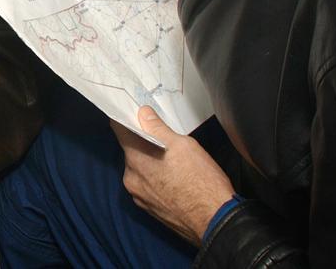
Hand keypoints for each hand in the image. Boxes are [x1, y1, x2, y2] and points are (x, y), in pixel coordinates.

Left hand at [111, 107, 234, 245]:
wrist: (215, 222)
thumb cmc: (201, 181)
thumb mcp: (182, 145)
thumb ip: (157, 128)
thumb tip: (142, 113)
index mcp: (135, 159)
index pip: (119, 130)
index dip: (127, 118)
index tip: (135, 113)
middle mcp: (130, 178)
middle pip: (131, 151)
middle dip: (144, 144)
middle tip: (165, 141)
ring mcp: (139, 197)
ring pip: (140, 170)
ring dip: (151, 164)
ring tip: (175, 164)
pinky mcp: (149, 210)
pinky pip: (148, 187)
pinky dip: (156, 181)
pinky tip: (175, 181)